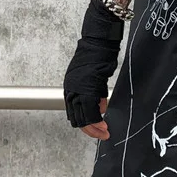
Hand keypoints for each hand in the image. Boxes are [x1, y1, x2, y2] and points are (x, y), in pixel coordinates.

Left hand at [63, 0, 123, 134]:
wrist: (99, 42)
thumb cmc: (98, 55)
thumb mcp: (94, 77)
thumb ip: (95, 93)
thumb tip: (100, 108)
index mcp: (70, 87)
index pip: (74, 112)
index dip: (85, 123)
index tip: (96, 128)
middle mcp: (70, 90)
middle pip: (76, 118)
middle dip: (90, 129)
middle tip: (102, 134)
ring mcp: (77, 90)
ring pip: (83, 117)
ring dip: (94, 127)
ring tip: (105, 131)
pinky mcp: (86, 89)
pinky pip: (91, 111)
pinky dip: (98, 120)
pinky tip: (105, 122)